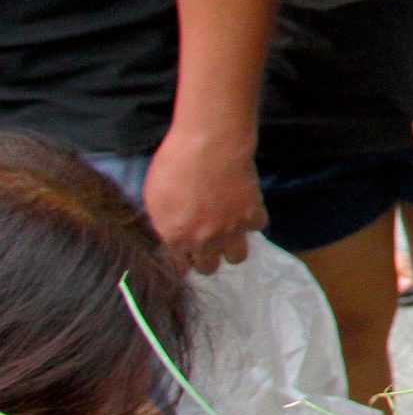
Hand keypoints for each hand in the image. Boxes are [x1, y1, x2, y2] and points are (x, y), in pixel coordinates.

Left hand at [143, 125, 263, 273]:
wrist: (209, 146)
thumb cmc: (173, 165)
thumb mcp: (154, 197)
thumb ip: (163, 222)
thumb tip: (169, 232)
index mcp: (175, 237)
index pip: (178, 268)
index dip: (181, 262)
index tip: (184, 255)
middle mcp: (204, 241)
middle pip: (208, 268)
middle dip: (206, 259)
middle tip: (205, 244)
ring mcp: (231, 230)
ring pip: (237, 258)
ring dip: (231, 249)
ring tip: (228, 234)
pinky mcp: (252, 214)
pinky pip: (256, 228)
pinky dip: (251, 221)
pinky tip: (245, 210)